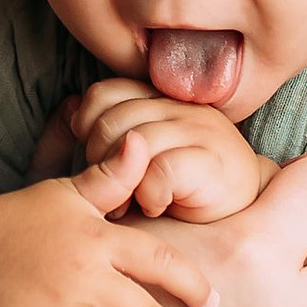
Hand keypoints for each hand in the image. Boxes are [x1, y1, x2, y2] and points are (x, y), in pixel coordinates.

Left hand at [66, 78, 272, 222]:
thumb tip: (68, 111)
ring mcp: (199, 129)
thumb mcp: (133, 158)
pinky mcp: (214, 161)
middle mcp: (179, 106)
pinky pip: (161, 170)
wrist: (238, 212)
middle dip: (99, 162)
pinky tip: (156, 206)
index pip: (103, 93)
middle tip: (109, 192)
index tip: (94, 161)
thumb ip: (100, 136)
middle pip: (113, 120)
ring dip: (122, 183)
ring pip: (135, 142)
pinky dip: (149, 195)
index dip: (87, 127)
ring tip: (130, 203)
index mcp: (157, 98)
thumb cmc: (177, 189)